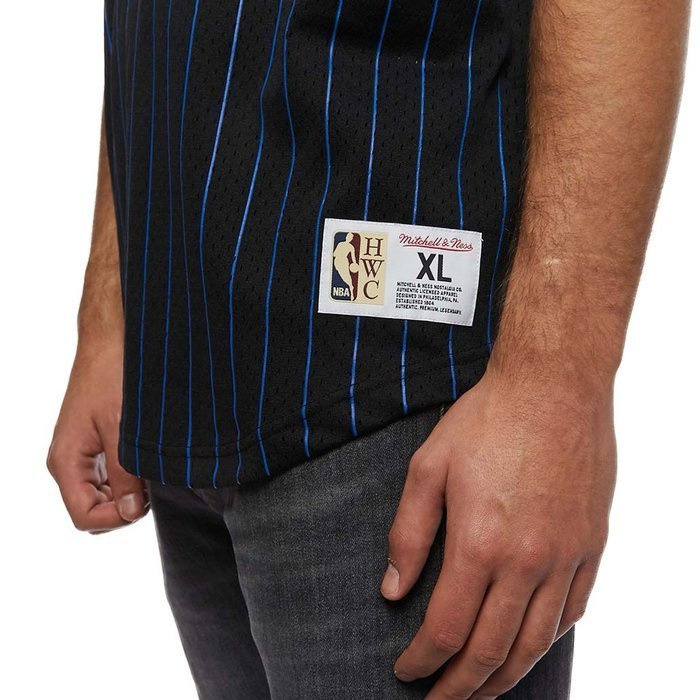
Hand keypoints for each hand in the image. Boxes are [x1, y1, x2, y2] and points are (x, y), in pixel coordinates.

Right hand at [47, 340, 147, 532]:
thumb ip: (125, 473)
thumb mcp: (122, 428)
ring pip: (102, 495)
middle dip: (124, 507)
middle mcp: (69, 463)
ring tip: (151, 471)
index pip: (85, 516)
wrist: (111, 341)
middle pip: (93, 509)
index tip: (146, 502)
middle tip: (152, 485)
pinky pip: (108, 477)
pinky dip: (128, 477)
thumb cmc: (112, 376)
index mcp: (66, 462)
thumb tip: (132, 512)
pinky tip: (146, 461)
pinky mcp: (95, 445)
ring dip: (128, 492)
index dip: (117, 518)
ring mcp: (82, 455)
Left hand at [382, 365, 614, 697]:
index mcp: (480, 543)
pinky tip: (529, 647)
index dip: (421, 662)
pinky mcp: (591, 545)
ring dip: (505, 678)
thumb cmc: (487, 421)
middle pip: (491, 651)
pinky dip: (547, 642)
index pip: (446, 629)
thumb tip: (392, 590)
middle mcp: (527, 561)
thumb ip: (408, 535)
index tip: (405, 673)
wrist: (554, 386)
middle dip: (460, 687)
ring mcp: (565, 556)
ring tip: (480, 691)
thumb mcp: (428, 468)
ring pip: (536, 643)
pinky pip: (573, 612)